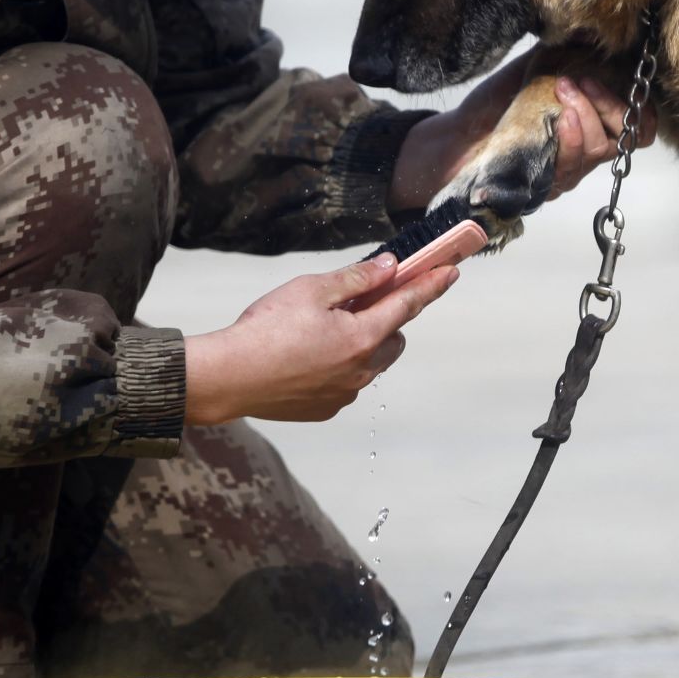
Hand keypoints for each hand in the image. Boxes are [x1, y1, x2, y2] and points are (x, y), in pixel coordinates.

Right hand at [183, 254, 458, 423]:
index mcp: (363, 337)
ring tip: (327, 329)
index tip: (450, 272)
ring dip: (364, 344)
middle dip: (387, 318)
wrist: (227, 377)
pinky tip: (309, 356)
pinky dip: (340, 367)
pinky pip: (347, 383)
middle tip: (361, 301)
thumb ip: (355, 278)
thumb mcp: (311, 290)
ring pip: (371, 363)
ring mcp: (344, 394)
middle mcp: (361, 370)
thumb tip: (388, 268)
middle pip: (394, 338)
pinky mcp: (324, 409)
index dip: (431, 285)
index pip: (408, 304)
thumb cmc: (265, 330)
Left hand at [388, 56, 636, 213]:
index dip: (644, 110)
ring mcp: (569, 169)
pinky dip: (572, 136)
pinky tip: (560, 117)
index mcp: (591, 122)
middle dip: (612, 105)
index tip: (627, 83)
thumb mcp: (536, 68)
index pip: (639, 126)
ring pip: (600, 149)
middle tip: (584, 80)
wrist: (459, 135)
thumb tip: (593, 25)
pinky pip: (573, 167)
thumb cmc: (498, 102)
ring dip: (587, 114)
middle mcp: (586, 150)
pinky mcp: (548, 183)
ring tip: (564, 89)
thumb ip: (566, 52)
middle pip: (628, 138)